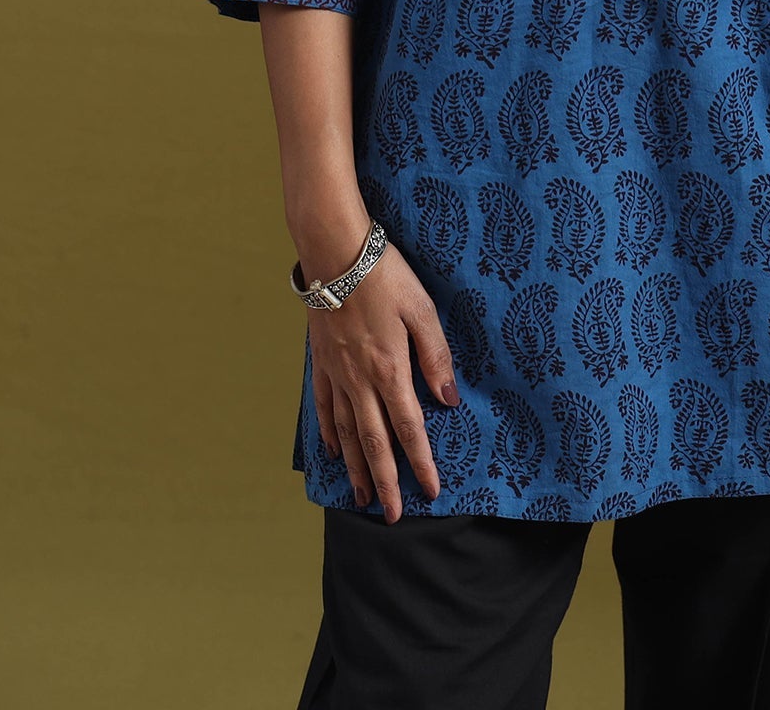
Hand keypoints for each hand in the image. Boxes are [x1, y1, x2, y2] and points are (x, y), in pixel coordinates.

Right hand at [305, 240, 459, 522]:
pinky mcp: (321, 361)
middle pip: (374, 443)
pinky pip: (324, 407)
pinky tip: (333, 450)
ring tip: (364, 497)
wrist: (335, 252)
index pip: (409, 428)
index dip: (421, 462)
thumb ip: (436, 357)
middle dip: (386, 482)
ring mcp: (336, 373)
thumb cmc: (385, 276)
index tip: (430, 491)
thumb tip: (448, 401)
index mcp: (389, 369)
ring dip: (357, 467)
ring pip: (347, 433)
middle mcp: (360, 380)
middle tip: (393, 517)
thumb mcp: (422, 310)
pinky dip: (329, 433)